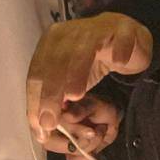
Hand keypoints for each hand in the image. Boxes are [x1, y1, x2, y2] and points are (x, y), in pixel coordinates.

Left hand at [26, 12, 154, 150]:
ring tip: (76, 95)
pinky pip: (120, 37)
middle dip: (51, 93)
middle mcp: (69, 33)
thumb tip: (41, 131)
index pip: (37, 73)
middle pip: (56, 63)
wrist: (123, 40)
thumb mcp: (69, 84)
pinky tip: (119, 62)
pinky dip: (120, 49)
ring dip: (77, 72)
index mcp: (50, 45)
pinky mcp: (122, 27)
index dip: (36, 99)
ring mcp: (96, 28)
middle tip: (52, 120)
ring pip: (83, 49)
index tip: (41, 125)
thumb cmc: (92, 63)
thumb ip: (55, 103)